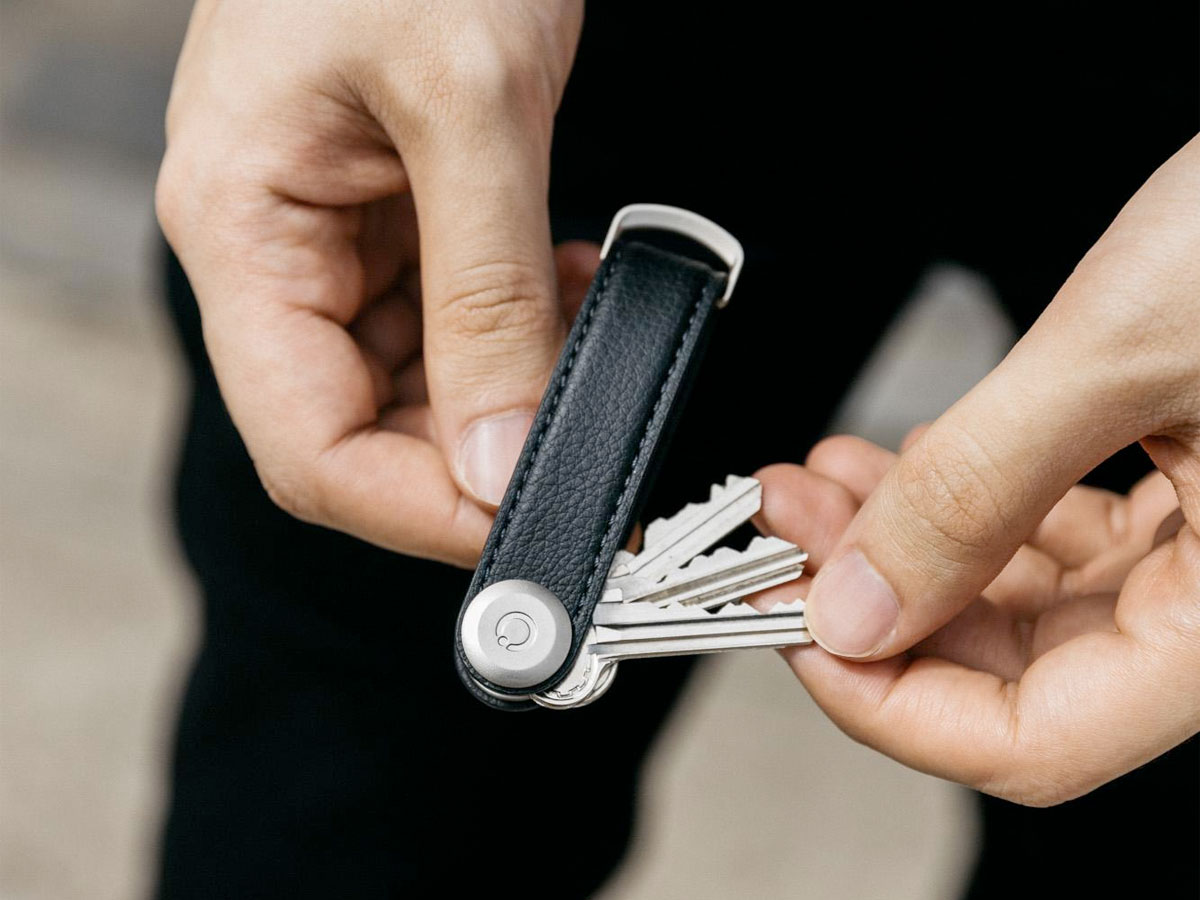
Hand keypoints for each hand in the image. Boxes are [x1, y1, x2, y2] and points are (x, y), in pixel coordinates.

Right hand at [156, 1, 589, 565]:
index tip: (531, 531)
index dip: (417, 511)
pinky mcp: (402, 224)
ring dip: (512, 390)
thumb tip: (501, 461)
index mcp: (244, 231)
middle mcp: (279, 255)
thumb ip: (486, 299)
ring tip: (584, 332)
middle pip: (361, 433)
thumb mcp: (469, 105)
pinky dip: (521, 332)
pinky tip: (567, 283)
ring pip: (418, 389)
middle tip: (587, 453)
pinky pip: (455, 325)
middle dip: (478, 459)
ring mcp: (340, 243)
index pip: (307, 446)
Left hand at [753, 134, 1199, 805]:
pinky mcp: (1185, 485)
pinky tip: (901, 463)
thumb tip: (858, 606)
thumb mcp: (1119, 351)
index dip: (891, 705)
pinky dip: (961, 501)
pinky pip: (1049, 529)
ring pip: (1019, 595)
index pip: (1038, 741)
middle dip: (875, 601)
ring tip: (818, 487)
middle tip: (785, 536)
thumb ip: (978, 490)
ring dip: (902, 544)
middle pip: (1013, 669)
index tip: (794, 632)